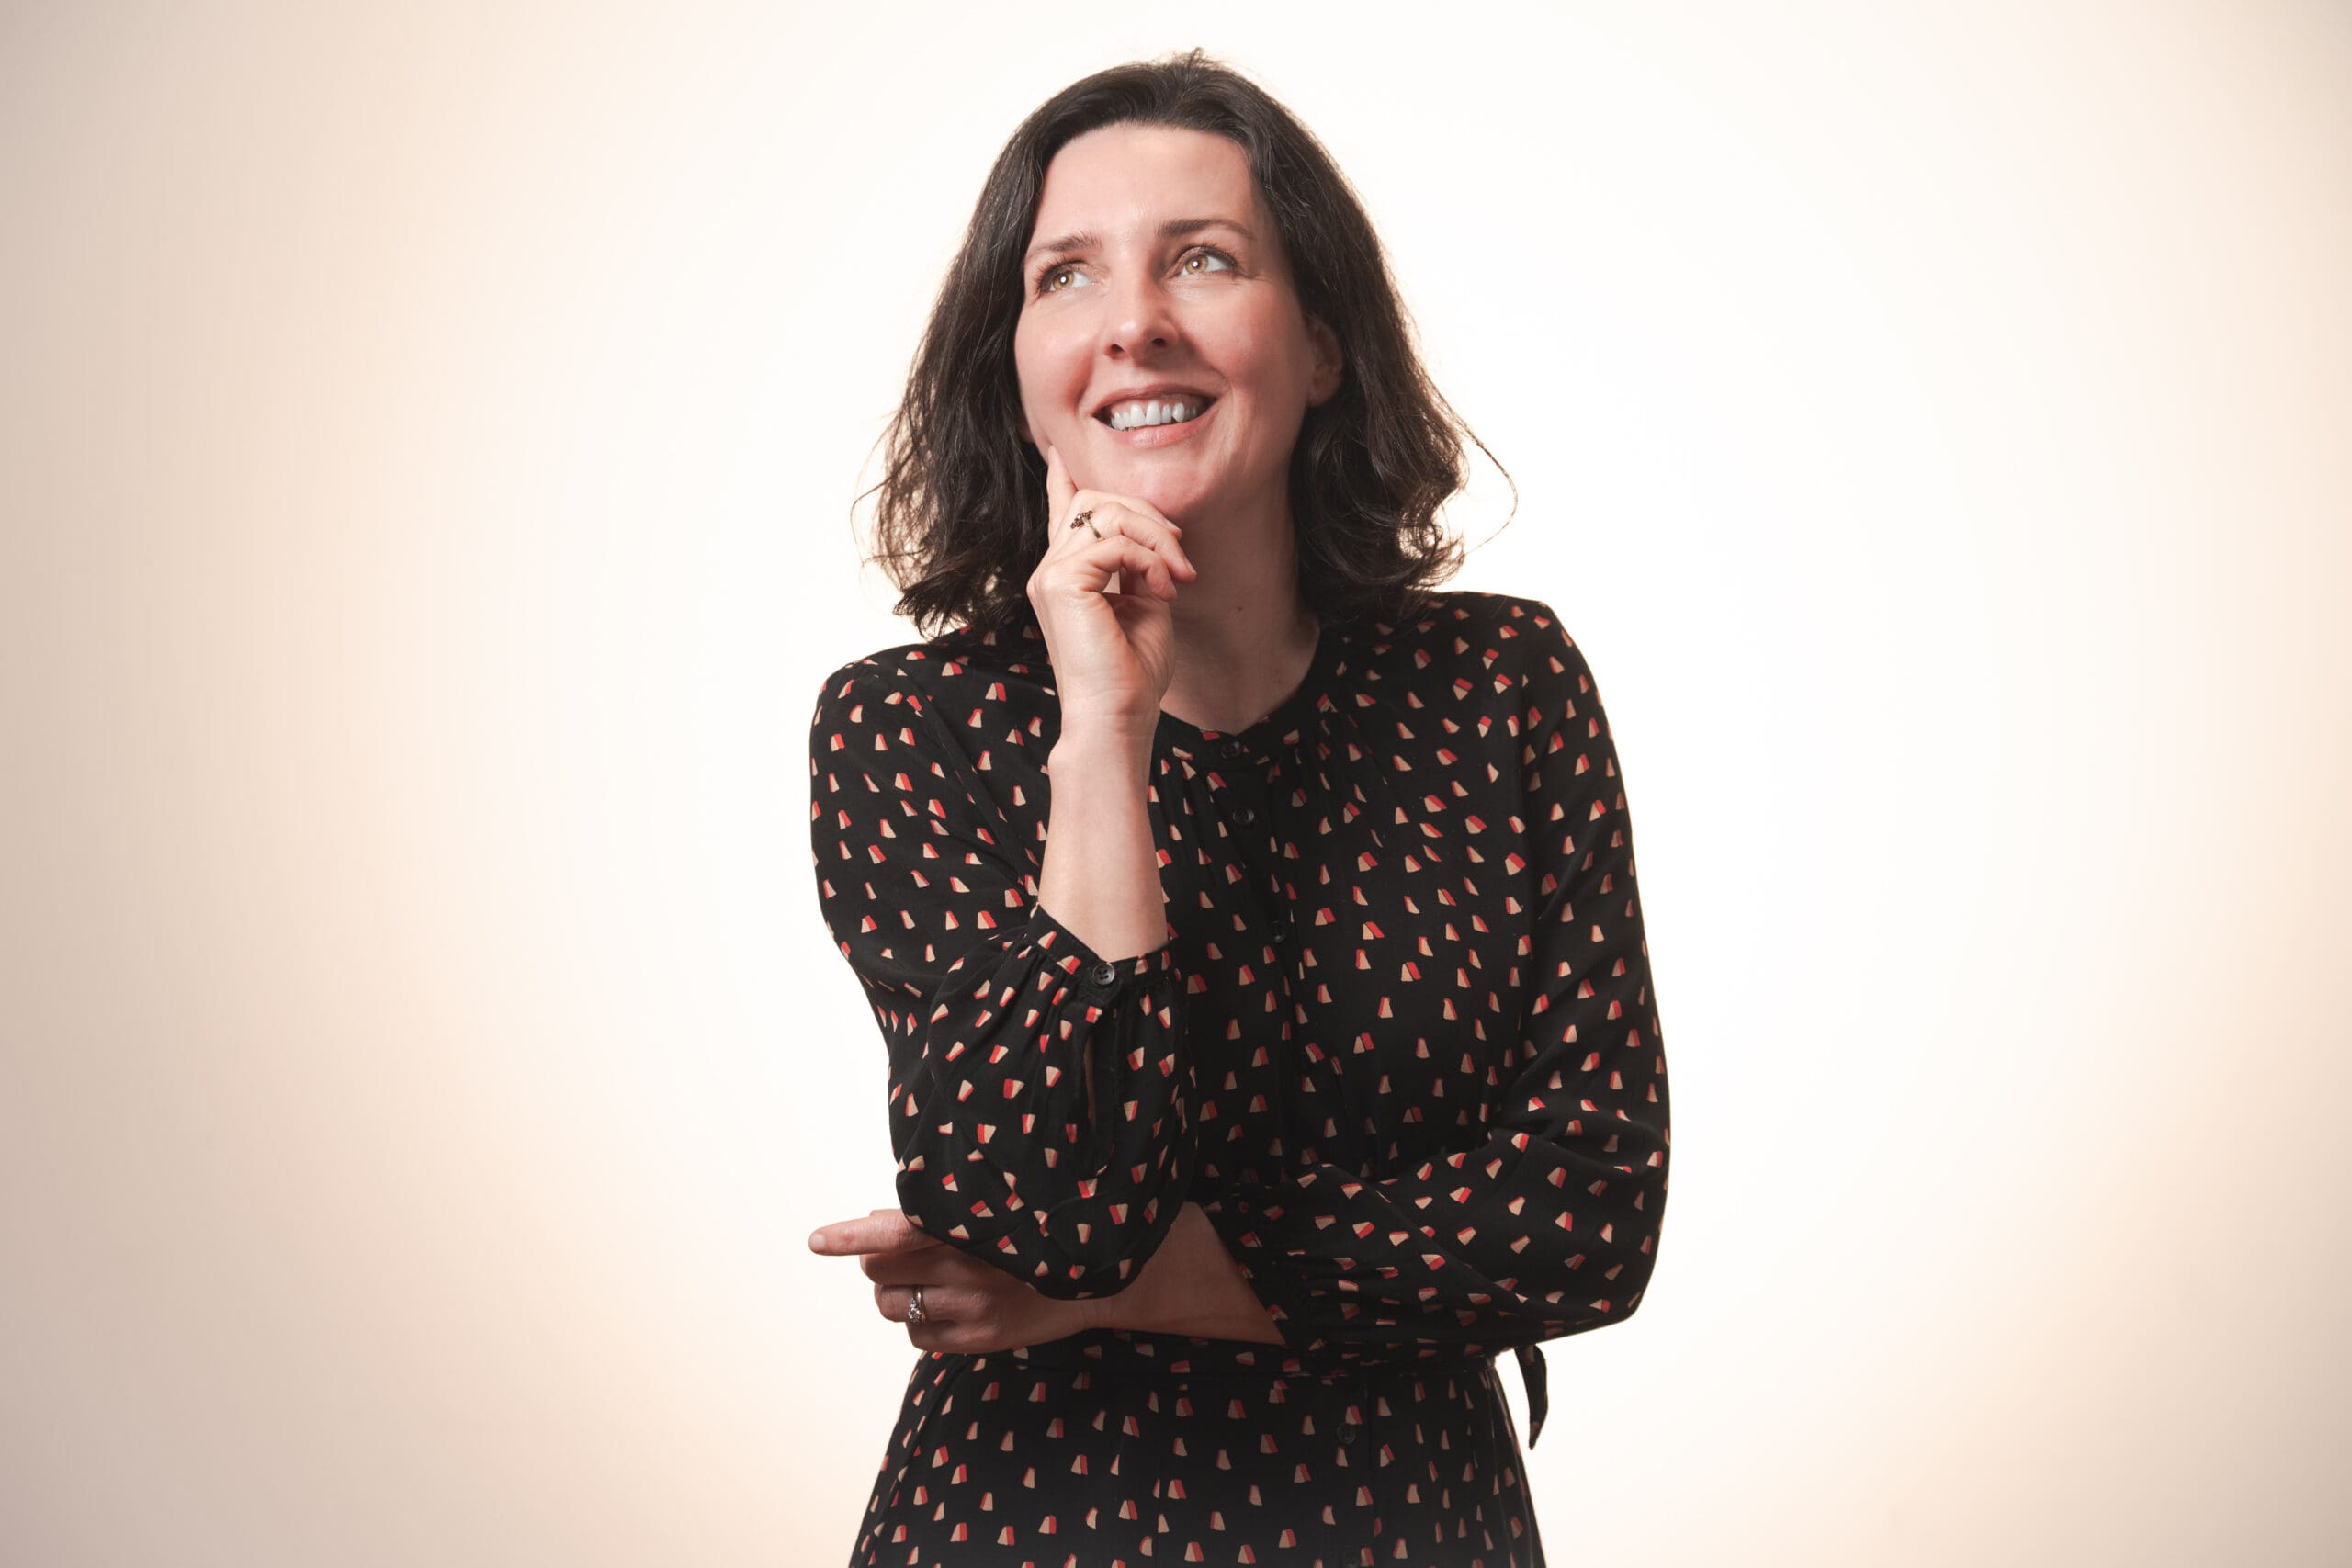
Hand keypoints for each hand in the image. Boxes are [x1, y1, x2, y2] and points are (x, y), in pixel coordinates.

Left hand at [808, 1206, 1105, 1353]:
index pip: (896, 1233)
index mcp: (970, 1226)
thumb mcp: (990, 1210)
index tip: (817, 1241)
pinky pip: (917, 1337)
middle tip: (900, 1256)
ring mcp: (975, 1308)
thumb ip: (930, 1214)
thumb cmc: (1031, 1231)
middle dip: (877, 1261)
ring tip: (925, 1282)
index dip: (852, 1236)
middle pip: (881, 1270)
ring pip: (892, 1306)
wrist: (1100, 1275)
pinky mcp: (980, 1341)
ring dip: (895, 1292)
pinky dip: (919, 1322)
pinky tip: (945, 1307)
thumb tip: (869, 1221)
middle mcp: (971, 1268)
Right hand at [1028, 441, 1197, 743]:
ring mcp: (1050, 575)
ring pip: (1105, 514)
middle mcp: (1050, 570)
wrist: (1117, 718)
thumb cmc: (1133, 675)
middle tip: (1180, 557)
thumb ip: (1139, 566)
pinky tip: (1163, 591)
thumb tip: (1153, 535)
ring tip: (1176, 578)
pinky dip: (1147, 559)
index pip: (1060, 514)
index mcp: (1066, 576)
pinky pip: (1112, 542)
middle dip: (1146, 514)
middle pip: (1093, 501)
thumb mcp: (1144, 606)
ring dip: (1155, 538)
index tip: (1060, 453)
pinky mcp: (1061, 583)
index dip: (1062, 479)